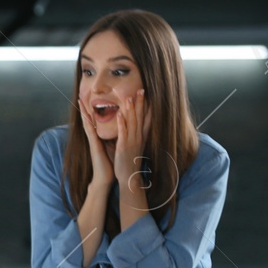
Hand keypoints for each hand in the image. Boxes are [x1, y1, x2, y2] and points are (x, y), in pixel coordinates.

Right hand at [78, 97, 114, 195]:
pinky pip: (90, 131)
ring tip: (80, 100)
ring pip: (88, 122)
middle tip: (81, 94)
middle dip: (86, 107)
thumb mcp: (114, 147)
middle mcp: (95, 137)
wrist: (106, 178)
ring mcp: (93, 141)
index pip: (97, 120)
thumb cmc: (110, 164)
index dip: (95, 109)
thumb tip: (120, 131)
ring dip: (84, 111)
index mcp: (100, 137)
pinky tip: (86, 115)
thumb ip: (114, 138)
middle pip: (90, 118)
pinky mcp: (93, 145)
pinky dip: (88, 123)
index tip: (93, 99)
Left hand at [111, 89, 152, 203]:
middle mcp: (138, 137)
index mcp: (140, 137)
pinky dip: (122, 123)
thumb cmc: (129, 162)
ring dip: (131, 109)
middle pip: (140, 117)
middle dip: (141, 103)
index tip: (148, 95)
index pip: (146, 118)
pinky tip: (119, 114)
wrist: (129, 177)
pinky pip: (123, 133)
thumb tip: (137, 127)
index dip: (147, 106)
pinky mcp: (123, 147)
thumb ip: (136, 136)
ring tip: (130, 97)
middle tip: (141, 89)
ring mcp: (131, 142)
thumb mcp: (135, 146)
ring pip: (132, 122)